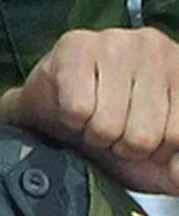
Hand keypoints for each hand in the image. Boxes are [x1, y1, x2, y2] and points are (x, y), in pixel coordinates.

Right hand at [0, 27, 178, 193]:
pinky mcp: (76, 46)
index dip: (154, 150)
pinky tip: (72, 107)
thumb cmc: (109, 127)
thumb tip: (178, 173)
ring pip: (108, 124)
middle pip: (143, 134)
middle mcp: (156, 48)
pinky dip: (70, 120)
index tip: (143, 138)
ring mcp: (116, 42)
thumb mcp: (157, 155)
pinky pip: (77, 109)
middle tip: (112, 130)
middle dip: (121, 145)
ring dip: (93, 134)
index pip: (177, 134)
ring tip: (91, 118)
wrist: (50, 111)